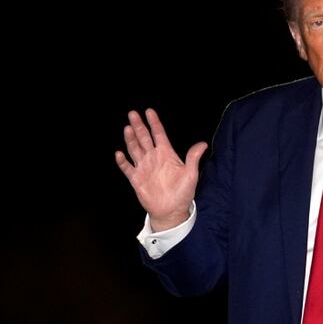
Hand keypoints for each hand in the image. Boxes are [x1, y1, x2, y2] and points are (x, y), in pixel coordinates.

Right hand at [115, 108, 206, 231]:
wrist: (171, 211)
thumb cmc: (183, 193)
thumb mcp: (191, 174)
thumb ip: (193, 158)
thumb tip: (203, 144)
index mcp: (166, 154)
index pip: (159, 134)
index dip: (154, 123)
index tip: (149, 111)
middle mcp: (154, 158)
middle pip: (144, 138)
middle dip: (139, 126)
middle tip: (133, 114)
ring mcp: (144, 167)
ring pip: (134, 149)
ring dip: (131, 139)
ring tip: (128, 128)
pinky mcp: (136, 179)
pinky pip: (127, 168)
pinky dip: (122, 161)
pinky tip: (119, 154)